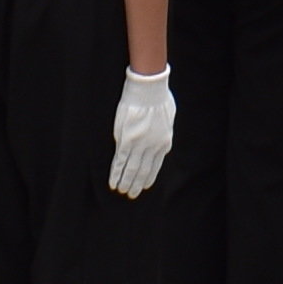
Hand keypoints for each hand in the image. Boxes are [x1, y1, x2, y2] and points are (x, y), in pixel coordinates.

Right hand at [107, 69, 177, 199]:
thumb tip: (161, 136)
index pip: (155, 165)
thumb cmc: (159, 97)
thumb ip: (164, 130)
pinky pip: (120, 162)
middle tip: (131, 194)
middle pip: (144, 171)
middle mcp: (153, 147)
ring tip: (121, 191)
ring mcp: (140, 145)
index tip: (144, 185)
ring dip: (126, 182)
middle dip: (137, 183)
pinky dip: (116, 173)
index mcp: (164, 142)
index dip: (149, 177)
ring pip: (132, 169)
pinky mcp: (126, 141)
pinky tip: (113, 182)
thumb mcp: (168, 117)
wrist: (149, 89)